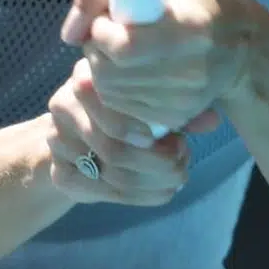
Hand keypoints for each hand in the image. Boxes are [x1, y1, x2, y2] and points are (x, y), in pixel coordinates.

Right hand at [44, 59, 196, 205]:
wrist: (81, 136)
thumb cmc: (126, 108)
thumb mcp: (152, 97)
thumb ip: (181, 104)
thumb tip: (212, 120)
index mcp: (87, 72)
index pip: (110, 99)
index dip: (144, 125)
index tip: (175, 141)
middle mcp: (65, 102)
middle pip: (113, 144)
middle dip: (157, 162)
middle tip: (183, 164)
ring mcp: (57, 140)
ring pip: (112, 172)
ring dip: (153, 180)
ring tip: (178, 175)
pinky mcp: (60, 174)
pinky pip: (103, 193)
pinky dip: (140, 196)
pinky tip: (162, 190)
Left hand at [60, 0, 252, 134]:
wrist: (235, 40)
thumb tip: (69, 35)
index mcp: (190, 26)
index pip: (124, 47)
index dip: (101, 33)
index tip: (106, 20)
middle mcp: (193, 68)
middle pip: (112, 74)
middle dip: (95, 52)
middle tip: (105, 37)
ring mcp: (187, 98)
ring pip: (112, 95)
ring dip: (100, 71)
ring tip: (117, 52)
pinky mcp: (178, 116)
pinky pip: (124, 110)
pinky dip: (115, 90)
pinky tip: (128, 72)